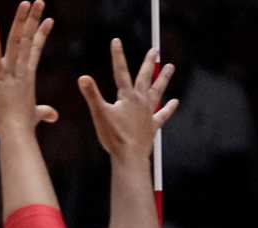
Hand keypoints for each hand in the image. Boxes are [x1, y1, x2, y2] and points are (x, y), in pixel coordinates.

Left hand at [0, 1, 58, 136]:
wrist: (16, 133)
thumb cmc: (23, 126)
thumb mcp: (35, 115)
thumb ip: (44, 112)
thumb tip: (54, 116)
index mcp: (28, 75)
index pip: (36, 49)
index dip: (42, 33)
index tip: (48, 20)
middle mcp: (21, 70)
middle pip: (28, 39)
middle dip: (33, 19)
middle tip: (38, 1)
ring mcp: (10, 73)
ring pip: (16, 42)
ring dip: (21, 21)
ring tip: (26, 3)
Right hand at [78, 41, 177, 160]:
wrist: (130, 155)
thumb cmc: (114, 136)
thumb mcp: (100, 114)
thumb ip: (92, 95)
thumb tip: (82, 78)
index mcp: (127, 97)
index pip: (121, 72)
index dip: (117, 56)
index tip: (116, 42)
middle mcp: (140, 101)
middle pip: (145, 77)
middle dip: (149, 63)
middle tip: (155, 51)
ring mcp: (148, 112)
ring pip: (158, 91)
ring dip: (163, 79)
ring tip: (170, 68)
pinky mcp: (152, 125)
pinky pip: (162, 114)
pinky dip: (168, 108)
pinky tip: (175, 102)